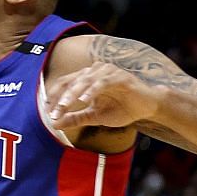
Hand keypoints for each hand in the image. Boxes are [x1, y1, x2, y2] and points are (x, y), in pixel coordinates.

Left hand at [44, 62, 158, 134]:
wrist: (149, 107)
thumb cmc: (122, 109)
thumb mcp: (96, 116)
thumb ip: (76, 118)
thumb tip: (54, 124)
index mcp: (85, 78)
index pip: (64, 84)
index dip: (54, 97)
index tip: (47, 112)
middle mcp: (93, 71)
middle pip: (70, 81)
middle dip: (60, 98)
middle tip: (52, 111)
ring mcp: (106, 72)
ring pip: (84, 80)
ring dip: (72, 94)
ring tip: (64, 106)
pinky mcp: (119, 76)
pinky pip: (102, 82)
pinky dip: (92, 90)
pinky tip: (84, 100)